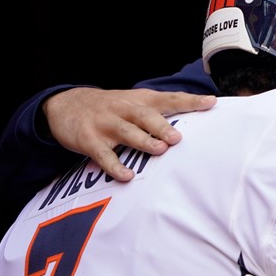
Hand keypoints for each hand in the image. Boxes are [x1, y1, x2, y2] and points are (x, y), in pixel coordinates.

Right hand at [44, 87, 215, 180]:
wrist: (64, 104)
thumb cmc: (111, 107)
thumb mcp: (134, 102)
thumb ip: (160, 111)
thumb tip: (195, 125)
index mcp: (140, 100)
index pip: (169, 99)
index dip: (190, 100)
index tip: (211, 102)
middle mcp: (124, 110)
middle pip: (146, 116)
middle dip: (162, 126)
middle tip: (177, 137)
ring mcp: (106, 124)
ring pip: (127, 132)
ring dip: (143, 141)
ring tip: (159, 149)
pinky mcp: (88, 140)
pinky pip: (103, 155)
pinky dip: (114, 166)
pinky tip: (127, 176)